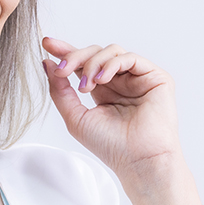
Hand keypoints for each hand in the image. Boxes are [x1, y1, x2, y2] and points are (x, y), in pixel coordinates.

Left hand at [41, 37, 202, 204]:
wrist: (138, 160)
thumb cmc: (111, 146)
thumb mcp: (76, 117)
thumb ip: (60, 91)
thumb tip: (47, 62)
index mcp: (103, 91)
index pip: (83, 64)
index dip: (66, 51)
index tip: (47, 44)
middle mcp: (121, 81)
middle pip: (95, 53)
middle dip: (74, 56)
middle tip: (61, 68)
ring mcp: (138, 78)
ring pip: (111, 51)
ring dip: (93, 62)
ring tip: (86, 85)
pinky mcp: (156, 77)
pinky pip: (130, 58)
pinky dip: (112, 64)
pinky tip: (101, 80)